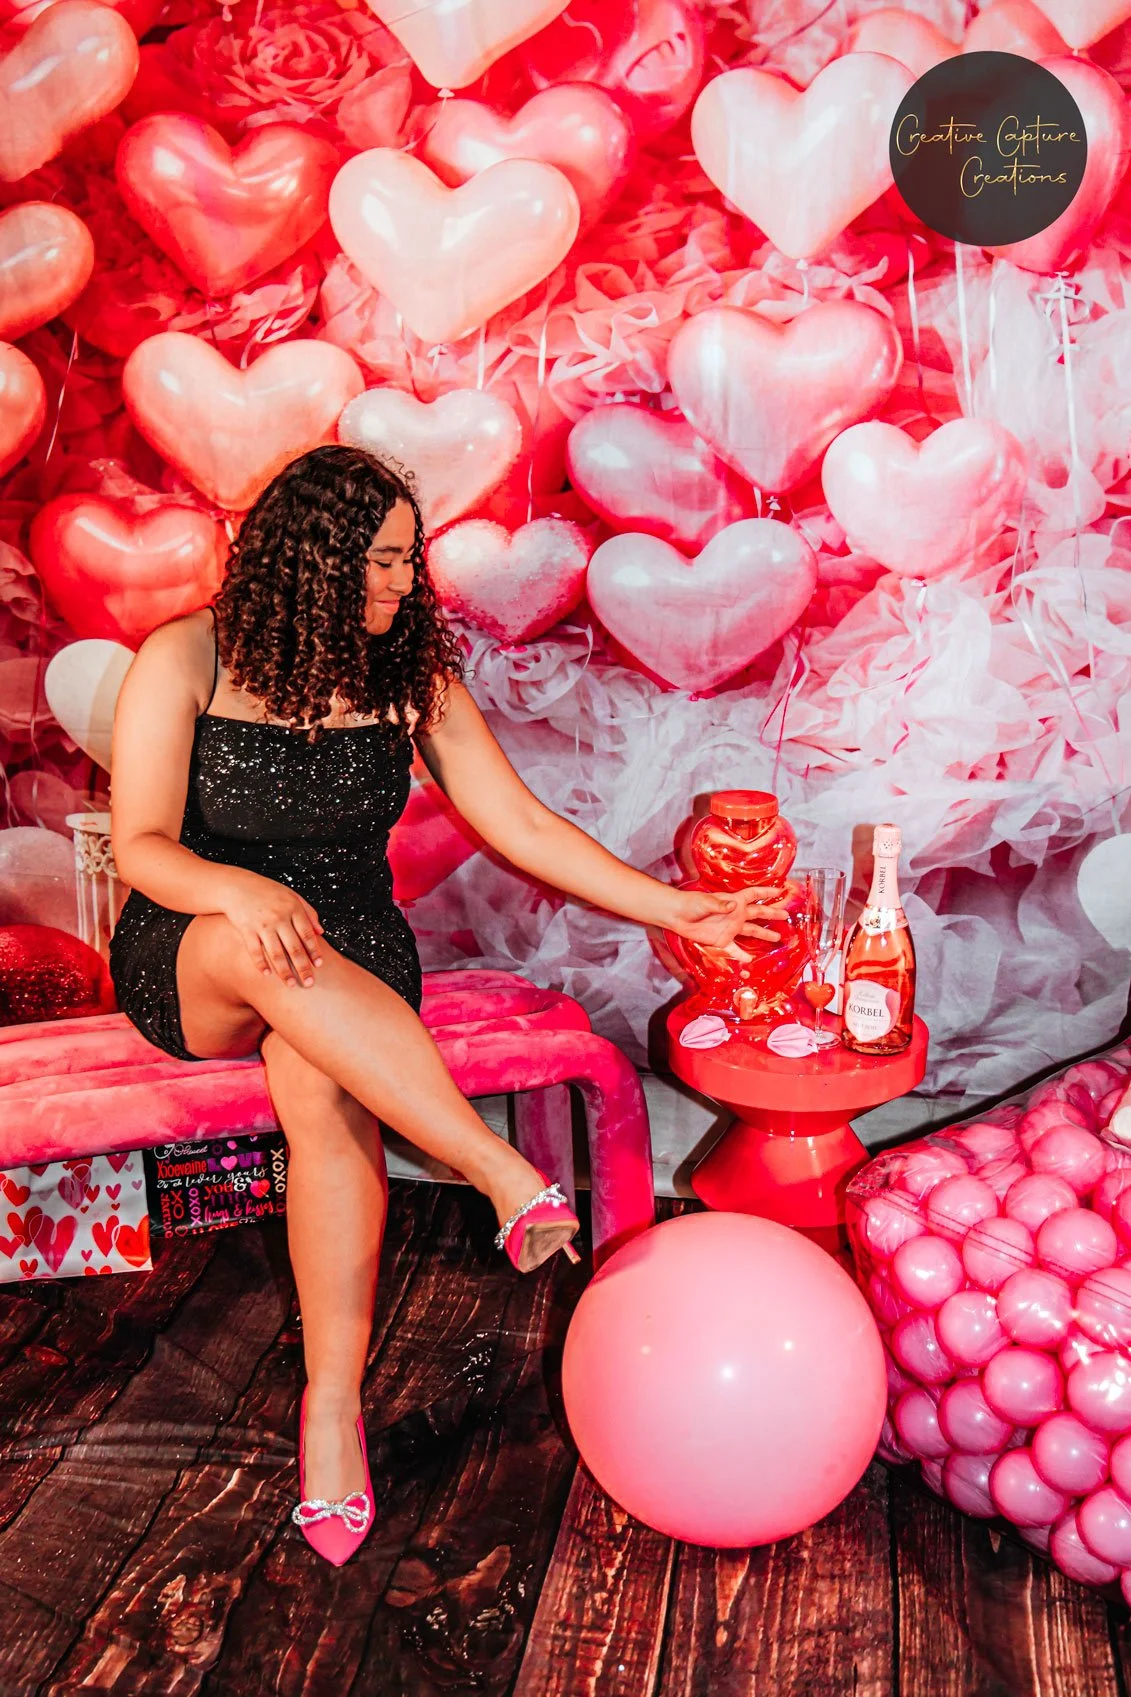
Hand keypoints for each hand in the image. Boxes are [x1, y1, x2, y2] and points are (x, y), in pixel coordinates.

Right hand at [218, 870, 324, 987]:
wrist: (236, 886)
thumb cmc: (266, 891)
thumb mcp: (291, 895)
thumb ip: (308, 912)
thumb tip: (321, 932)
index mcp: (292, 908)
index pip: (307, 934)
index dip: (314, 951)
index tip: (319, 965)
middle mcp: (279, 917)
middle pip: (294, 948)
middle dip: (303, 968)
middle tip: (309, 983)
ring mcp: (262, 924)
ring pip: (276, 953)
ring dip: (285, 972)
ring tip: (291, 984)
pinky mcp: (246, 929)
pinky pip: (255, 951)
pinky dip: (261, 964)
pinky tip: (266, 974)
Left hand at [665, 886, 791, 950]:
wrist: (677, 916)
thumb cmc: (691, 904)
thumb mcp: (706, 903)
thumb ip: (720, 905)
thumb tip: (732, 906)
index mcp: (734, 902)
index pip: (754, 895)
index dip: (767, 892)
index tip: (781, 890)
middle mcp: (735, 915)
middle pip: (758, 913)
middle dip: (772, 913)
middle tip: (786, 915)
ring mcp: (729, 928)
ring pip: (751, 931)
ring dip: (764, 934)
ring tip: (777, 937)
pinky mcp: (721, 940)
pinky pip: (735, 949)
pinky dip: (742, 955)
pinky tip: (750, 960)